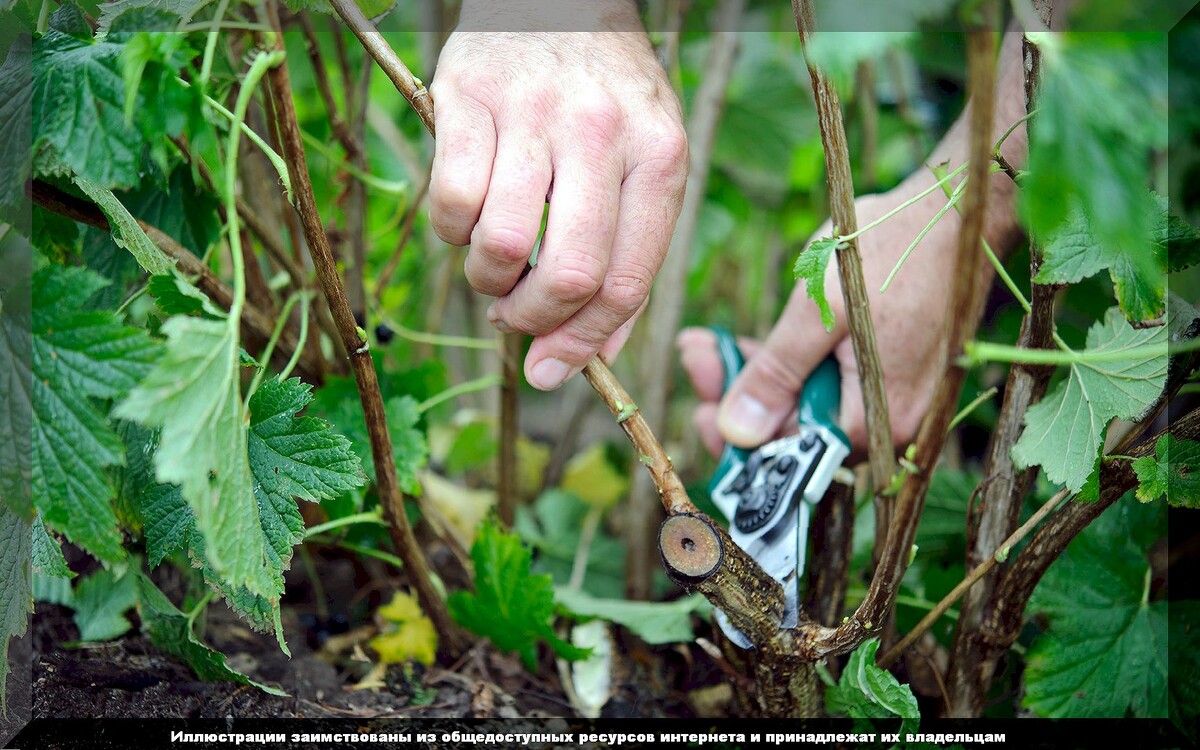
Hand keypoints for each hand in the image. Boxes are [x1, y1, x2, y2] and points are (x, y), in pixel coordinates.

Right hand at [428, 2, 687, 389]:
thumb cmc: (606, 94)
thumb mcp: (645, 160)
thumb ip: (627, 255)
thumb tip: (582, 359)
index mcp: (661, 156)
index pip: (626, 281)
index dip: (584, 344)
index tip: (550, 370)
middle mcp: (603, 131)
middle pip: (568, 274)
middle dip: (533, 321)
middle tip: (515, 316)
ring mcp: (533, 110)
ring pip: (500, 245)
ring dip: (486, 278)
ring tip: (493, 261)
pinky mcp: (467, 95)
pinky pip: (449, 203)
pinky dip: (450, 232)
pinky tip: (466, 216)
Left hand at [679, 173, 1008, 456]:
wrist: (955, 210)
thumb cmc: (891, 250)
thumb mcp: (819, 309)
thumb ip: (777, 375)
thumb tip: (735, 433)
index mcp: (875, 420)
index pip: (792, 453)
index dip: (739, 436)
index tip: (697, 410)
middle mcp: (890, 423)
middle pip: (797, 429)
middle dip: (741, 395)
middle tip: (697, 356)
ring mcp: (894, 398)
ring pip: (809, 404)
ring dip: (760, 376)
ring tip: (710, 343)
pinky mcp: (892, 374)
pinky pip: (831, 384)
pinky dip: (792, 365)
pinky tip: (754, 343)